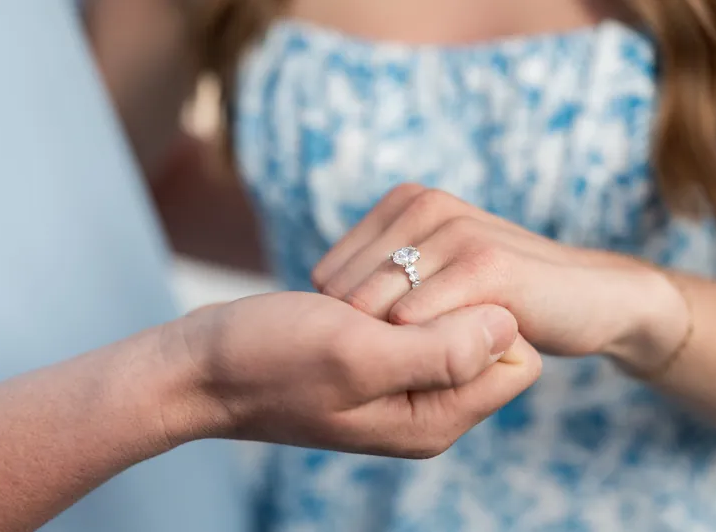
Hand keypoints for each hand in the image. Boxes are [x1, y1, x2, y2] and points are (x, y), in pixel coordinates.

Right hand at [158, 291, 540, 457]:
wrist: (199, 367)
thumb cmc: (268, 361)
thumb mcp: (358, 354)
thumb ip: (443, 350)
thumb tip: (512, 324)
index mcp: (435, 418)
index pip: (517, 362)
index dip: (488, 318)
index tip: (429, 300)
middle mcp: (424, 405)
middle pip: (485, 340)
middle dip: (446, 306)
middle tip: (381, 303)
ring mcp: (398, 381)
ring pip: (444, 321)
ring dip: (408, 297)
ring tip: (353, 306)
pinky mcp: (373, 357)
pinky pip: (408, 316)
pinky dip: (385, 297)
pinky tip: (344, 301)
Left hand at [311, 184, 688, 370]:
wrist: (586, 298)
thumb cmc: (498, 298)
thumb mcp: (432, 271)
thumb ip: (380, 273)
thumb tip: (318, 304)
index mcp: (403, 201)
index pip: (327, 277)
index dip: (350, 323)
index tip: (394, 340)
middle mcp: (423, 204)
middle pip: (345, 297)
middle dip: (369, 337)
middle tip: (417, 354)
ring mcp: (454, 229)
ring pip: (373, 312)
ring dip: (395, 350)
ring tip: (439, 353)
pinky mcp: (486, 264)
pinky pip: (415, 322)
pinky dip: (422, 351)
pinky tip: (457, 356)